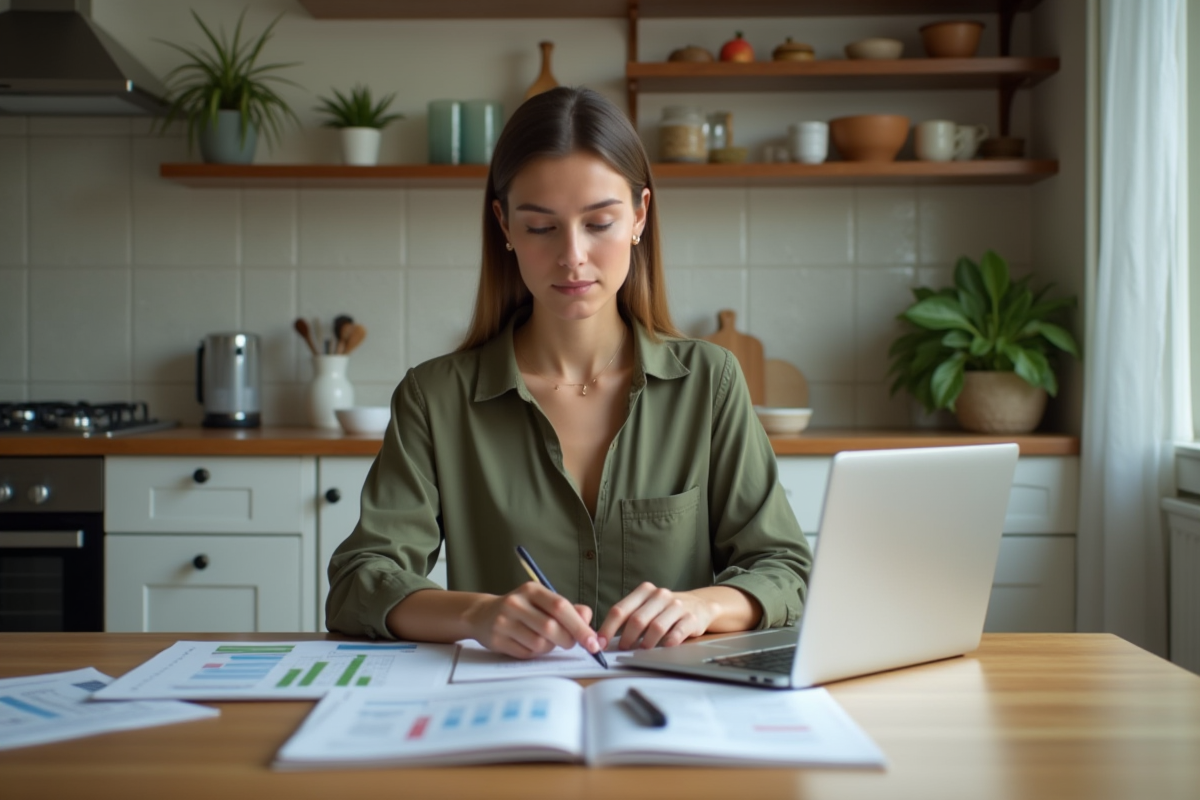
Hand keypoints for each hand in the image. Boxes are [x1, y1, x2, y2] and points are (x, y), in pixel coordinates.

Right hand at [465, 582, 600, 658]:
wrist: (483, 615)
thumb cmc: (522, 609)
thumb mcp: (543, 601)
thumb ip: (568, 609)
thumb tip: (588, 618)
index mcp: (532, 590)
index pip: (560, 607)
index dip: (580, 626)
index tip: (593, 642)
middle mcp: (516, 602)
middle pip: (551, 628)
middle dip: (568, 640)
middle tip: (571, 643)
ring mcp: (504, 621)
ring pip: (540, 644)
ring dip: (550, 648)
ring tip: (545, 640)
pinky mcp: (496, 639)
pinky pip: (526, 654)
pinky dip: (534, 654)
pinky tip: (528, 644)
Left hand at [596, 582, 716, 650]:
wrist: (700, 605)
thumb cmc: (666, 610)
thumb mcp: (647, 606)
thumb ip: (630, 617)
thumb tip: (606, 639)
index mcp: (645, 591)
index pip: (620, 610)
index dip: (608, 628)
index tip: (600, 642)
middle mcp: (660, 595)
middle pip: (637, 619)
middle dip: (626, 638)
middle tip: (623, 649)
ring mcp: (677, 605)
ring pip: (656, 627)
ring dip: (646, 642)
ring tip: (642, 651)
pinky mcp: (691, 617)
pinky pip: (677, 632)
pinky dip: (668, 642)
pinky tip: (664, 648)